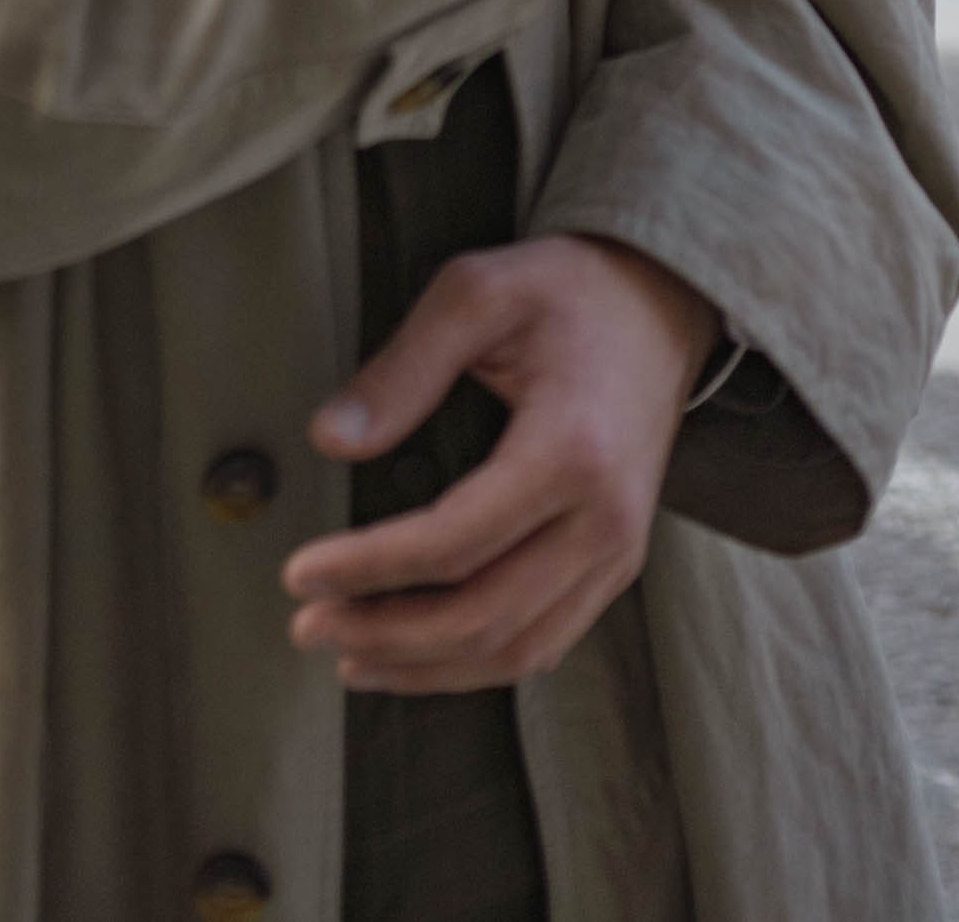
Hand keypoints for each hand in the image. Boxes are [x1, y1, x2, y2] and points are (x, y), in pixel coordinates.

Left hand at [284, 235, 717, 692]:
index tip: (299, 572)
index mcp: (572, 450)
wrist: (659, 302)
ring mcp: (619, 551)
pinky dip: (475, 665)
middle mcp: (605, 519)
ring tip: (349, 656)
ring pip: (514, 650)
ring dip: (425, 667)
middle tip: (309, 624)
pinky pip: (544, 642)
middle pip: (482, 616)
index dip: (367, 568)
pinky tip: (420, 658)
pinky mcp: (618, 564)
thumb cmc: (569, 292)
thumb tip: (330, 440)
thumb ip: (404, 366)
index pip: (452, 543)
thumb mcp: (480, 293)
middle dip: (385, 633)